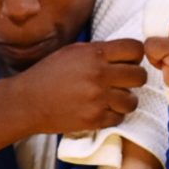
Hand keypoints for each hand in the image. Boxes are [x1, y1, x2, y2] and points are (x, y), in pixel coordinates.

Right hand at [15, 39, 146, 135]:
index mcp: (94, 54)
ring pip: (133, 100)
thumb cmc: (49, 73)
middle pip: (140, 76)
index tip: (128, 61)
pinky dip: (113, 115)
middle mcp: (99, 75)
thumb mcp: (73, 52)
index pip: (135, 49)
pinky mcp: (95, 119)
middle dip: (133, 79)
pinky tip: (101, 110)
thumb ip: (99, 51)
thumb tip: (125, 53)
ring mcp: (98, 99)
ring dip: (125, 100)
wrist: (28, 102)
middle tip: (122, 82)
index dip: (135, 55)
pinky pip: (119, 117)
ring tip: (112, 98)